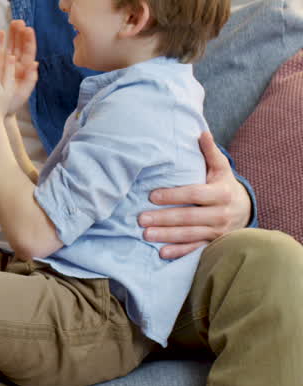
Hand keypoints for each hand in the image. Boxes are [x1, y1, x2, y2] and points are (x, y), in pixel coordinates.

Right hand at [4, 20, 38, 115]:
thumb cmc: (13, 102)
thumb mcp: (23, 92)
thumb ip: (30, 79)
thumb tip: (36, 63)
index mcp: (24, 69)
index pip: (28, 51)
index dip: (29, 40)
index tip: (29, 29)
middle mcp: (16, 63)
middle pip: (19, 45)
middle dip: (19, 33)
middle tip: (17, 21)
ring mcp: (5, 62)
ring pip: (9, 45)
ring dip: (9, 34)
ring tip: (8, 23)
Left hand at [141, 131, 251, 258]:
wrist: (245, 210)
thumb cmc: (224, 185)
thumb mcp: (221, 169)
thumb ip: (210, 153)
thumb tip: (201, 132)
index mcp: (221, 193)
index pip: (194, 194)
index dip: (174, 195)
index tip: (152, 196)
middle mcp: (221, 214)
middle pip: (189, 217)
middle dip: (164, 218)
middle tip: (140, 218)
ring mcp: (218, 231)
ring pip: (190, 235)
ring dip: (167, 236)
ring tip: (145, 234)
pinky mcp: (214, 243)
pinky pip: (195, 249)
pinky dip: (179, 252)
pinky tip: (162, 253)